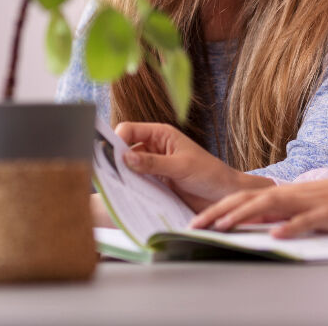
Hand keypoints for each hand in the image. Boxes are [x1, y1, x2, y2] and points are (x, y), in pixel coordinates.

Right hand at [114, 121, 272, 211]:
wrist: (224, 196)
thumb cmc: (209, 174)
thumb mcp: (181, 167)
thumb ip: (153, 162)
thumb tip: (125, 157)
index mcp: (161, 134)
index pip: (129, 130)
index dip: (115, 139)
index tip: (104, 155)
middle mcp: (154, 147)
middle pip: (124, 148)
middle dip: (114, 159)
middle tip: (103, 175)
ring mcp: (153, 166)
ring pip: (128, 168)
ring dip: (121, 176)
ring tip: (112, 189)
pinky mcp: (154, 183)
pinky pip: (136, 183)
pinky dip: (129, 188)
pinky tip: (124, 198)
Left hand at [190, 174, 327, 237]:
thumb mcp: (307, 205)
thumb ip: (282, 212)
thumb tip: (256, 223)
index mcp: (285, 193)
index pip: (244, 199)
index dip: (218, 209)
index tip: (197, 220)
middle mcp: (292, 194)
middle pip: (248, 201)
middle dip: (219, 213)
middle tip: (195, 225)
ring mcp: (308, 203)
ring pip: (270, 208)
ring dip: (244, 217)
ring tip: (223, 227)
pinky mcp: (327, 214)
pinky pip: (305, 221)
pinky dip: (290, 228)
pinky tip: (276, 235)